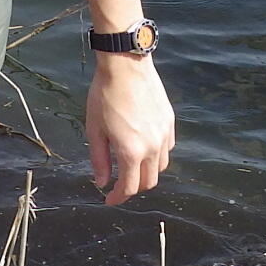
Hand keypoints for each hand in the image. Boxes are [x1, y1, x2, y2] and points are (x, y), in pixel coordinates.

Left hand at [86, 52, 173, 204]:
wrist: (126, 65)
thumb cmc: (104, 95)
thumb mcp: (94, 130)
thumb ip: (99, 160)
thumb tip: (102, 182)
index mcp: (131, 152)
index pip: (129, 187)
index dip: (117, 198)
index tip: (108, 199)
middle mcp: (152, 147)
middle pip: (148, 182)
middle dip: (133, 188)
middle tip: (119, 184)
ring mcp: (164, 134)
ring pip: (161, 166)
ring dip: (146, 172)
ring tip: (131, 166)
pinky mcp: (170, 122)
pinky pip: (167, 148)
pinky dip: (156, 155)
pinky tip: (144, 147)